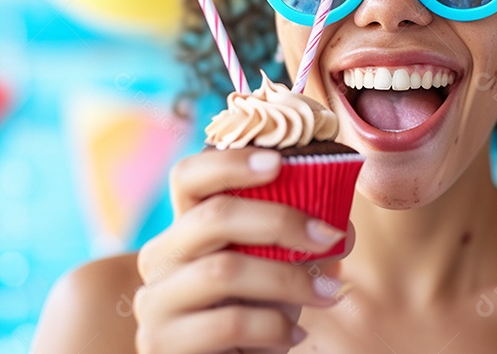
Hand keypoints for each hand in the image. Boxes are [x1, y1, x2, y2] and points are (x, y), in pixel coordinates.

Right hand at [133, 147, 351, 353]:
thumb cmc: (258, 310)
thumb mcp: (282, 267)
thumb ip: (308, 238)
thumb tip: (341, 228)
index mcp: (186, 225)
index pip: (189, 175)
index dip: (229, 162)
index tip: (278, 162)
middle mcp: (162, 255)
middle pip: (213, 217)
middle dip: (280, 222)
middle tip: (329, 237)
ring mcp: (155, 300)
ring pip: (223, 271)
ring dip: (288, 281)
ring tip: (327, 295)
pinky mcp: (163, 343)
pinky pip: (228, 323)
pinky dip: (273, 327)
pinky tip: (292, 335)